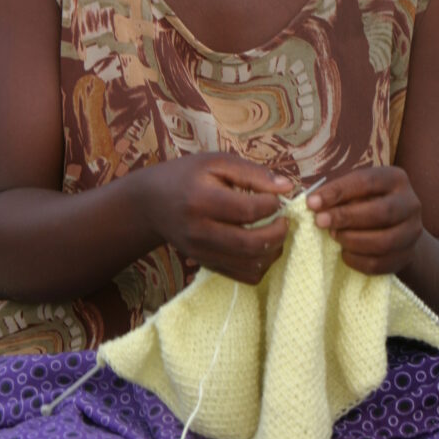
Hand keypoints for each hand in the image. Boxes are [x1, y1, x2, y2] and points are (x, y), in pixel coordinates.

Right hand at [144, 152, 292, 284]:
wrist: (151, 203)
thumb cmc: (187, 176)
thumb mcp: (216, 162)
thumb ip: (252, 173)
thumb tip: (286, 187)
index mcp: (201, 200)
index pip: (246, 211)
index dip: (272, 205)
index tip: (278, 197)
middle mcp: (199, 232)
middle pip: (249, 243)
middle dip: (278, 232)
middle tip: (285, 219)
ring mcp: (201, 253)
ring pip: (249, 265)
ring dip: (273, 250)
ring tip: (276, 231)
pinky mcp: (206, 265)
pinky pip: (242, 276)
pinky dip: (261, 264)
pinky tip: (262, 245)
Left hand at [307, 165, 422, 275]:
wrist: (398, 229)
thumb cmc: (369, 203)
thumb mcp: (358, 190)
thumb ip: (339, 193)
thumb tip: (312, 202)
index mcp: (396, 179)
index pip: (367, 182)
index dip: (337, 191)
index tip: (312, 202)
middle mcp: (410, 203)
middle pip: (380, 212)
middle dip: (345, 217)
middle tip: (320, 222)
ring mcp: (412, 232)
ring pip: (383, 242)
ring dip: (352, 240)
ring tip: (334, 237)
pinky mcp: (407, 256)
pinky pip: (380, 264)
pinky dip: (357, 261)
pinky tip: (344, 254)